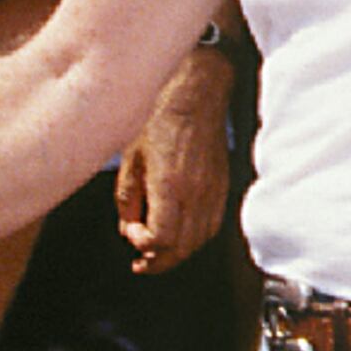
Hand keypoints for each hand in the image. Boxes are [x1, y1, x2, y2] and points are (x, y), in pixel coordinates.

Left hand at [114, 44, 234, 273]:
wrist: (196, 90)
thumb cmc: (161, 114)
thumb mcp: (131, 156)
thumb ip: (127, 198)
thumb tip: (129, 227)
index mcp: (171, 185)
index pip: (161, 239)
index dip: (143, 245)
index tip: (131, 234)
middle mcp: (197, 193)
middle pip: (182, 248)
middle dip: (159, 260)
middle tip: (141, 260)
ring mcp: (214, 190)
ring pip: (200, 241)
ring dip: (178, 252)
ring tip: (158, 251)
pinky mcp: (222, 185)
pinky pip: (212, 225)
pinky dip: (195, 237)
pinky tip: (180, 232)